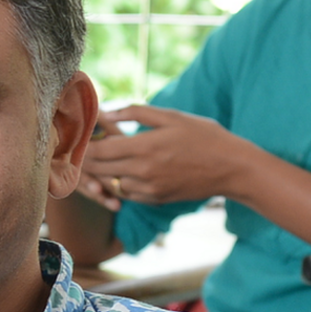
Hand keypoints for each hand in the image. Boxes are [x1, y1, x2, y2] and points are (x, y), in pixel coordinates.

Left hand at [82, 105, 252, 203]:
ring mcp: (149, 189)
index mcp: (143, 148)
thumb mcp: (171, 116)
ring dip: (101, 172)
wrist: (233, 168)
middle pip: (99, 169)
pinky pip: (127, 194)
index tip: (77, 136)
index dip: (83, 144)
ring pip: (110, 183)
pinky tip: (121, 170)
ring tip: (97, 158)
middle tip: (79, 148)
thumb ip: (136, 113)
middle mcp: (142, 172)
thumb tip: (108, 112)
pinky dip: (119, 183)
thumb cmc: (204, 136)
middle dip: (86, 159)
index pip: (98, 151)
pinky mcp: (156, 199)